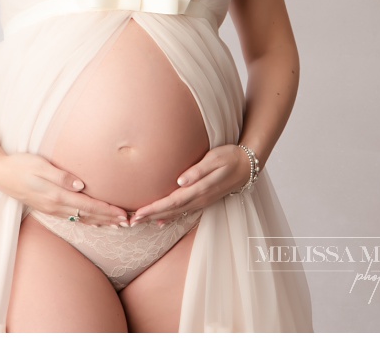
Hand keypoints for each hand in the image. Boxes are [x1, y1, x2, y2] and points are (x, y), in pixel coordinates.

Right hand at [0, 152, 130, 226]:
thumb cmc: (19, 164)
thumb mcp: (39, 165)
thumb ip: (60, 176)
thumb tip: (81, 185)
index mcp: (56, 195)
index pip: (88, 205)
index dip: (107, 210)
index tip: (123, 214)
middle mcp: (55, 206)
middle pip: (88, 215)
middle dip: (109, 219)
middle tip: (128, 223)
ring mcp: (50, 209)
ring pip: (81, 219)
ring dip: (100, 222)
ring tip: (116, 225)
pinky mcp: (46, 208)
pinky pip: (71, 218)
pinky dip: (86, 221)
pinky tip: (92, 223)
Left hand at [128, 144, 250, 226]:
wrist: (248, 165)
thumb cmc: (230, 157)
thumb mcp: (215, 159)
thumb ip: (198, 170)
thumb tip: (180, 181)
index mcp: (199, 189)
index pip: (172, 202)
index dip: (154, 208)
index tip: (138, 213)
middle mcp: (200, 198)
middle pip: (171, 210)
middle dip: (150, 216)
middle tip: (131, 222)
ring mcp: (202, 201)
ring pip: (176, 213)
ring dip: (157, 217)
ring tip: (140, 222)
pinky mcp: (204, 199)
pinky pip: (184, 212)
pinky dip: (170, 217)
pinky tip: (161, 222)